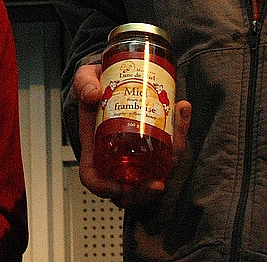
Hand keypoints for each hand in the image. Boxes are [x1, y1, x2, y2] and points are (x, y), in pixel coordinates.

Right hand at [73, 62, 191, 207]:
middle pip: (128, 189)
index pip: (93, 177)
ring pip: (156, 171)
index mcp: (94, 145)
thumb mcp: (84, 78)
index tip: (116, 187)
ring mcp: (137, 151)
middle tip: (157, 184)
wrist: (111, 73)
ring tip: (178, 133)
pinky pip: (169, 149)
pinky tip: (182, 109)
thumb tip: (93, 95)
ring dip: (172, 160)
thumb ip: (84, 84)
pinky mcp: (155, 141)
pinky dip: (179, 133)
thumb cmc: (95, 83)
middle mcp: (116, 154)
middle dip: (144, 193)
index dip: (102, 188)